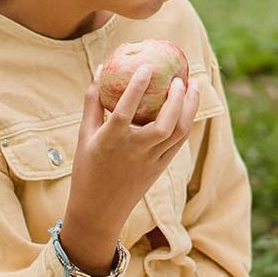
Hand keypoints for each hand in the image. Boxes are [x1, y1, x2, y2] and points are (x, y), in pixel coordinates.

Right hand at [60, 68, 200, 272]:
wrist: (100, 209)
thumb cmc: (87, 169)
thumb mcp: (84, 136)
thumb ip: (92, 104)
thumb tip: (101, 71)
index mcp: (110, 141)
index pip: (125, 110)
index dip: (137, 88)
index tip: (146, 67)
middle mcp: (134, 151)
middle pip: (165, 124)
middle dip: (177, 99)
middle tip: (180, 78)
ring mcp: (151, 161)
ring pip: (178, 133)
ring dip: (189, 108)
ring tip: (193, 87)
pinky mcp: (161, 168)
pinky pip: (179, 143)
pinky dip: (186, 123)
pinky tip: (189, 107)